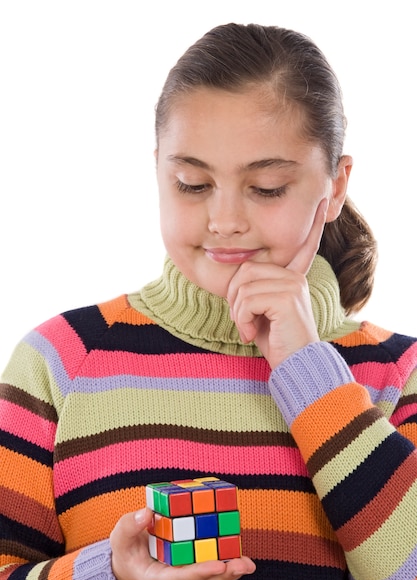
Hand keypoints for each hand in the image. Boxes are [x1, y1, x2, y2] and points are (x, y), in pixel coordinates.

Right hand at [110, 508, 255, 579]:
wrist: (130, 560)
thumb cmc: (126, 547)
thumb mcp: (121, 535)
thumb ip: (131, 525)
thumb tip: (147, 513)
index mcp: (155, 576)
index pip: (179, 578)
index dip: (199, 572)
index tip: (219, 565)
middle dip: (222, 574)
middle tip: (242, 565)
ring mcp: (185, 578)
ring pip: (209, 579)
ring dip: (230, 573)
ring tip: (248, 564)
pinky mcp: (193, 569)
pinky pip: (210, 569)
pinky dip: (226, 564)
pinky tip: (242, 558)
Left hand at [227, 199, 327, 368]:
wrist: (296, 368)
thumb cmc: (276, 343)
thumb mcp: (261, 313)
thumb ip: (255, 291)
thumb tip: (238, 276)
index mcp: (292, 278)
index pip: (302, 247)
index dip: (313, 225)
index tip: (322, 203)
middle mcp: (295, 277)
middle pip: (245, 269)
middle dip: (235, 297)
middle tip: (245, 321)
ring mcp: (292, 285)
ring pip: (242, 285)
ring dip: (237, 313)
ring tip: (249, 329)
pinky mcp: (286, 297)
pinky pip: (246, 299)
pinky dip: (241, 320)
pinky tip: (252, 333)